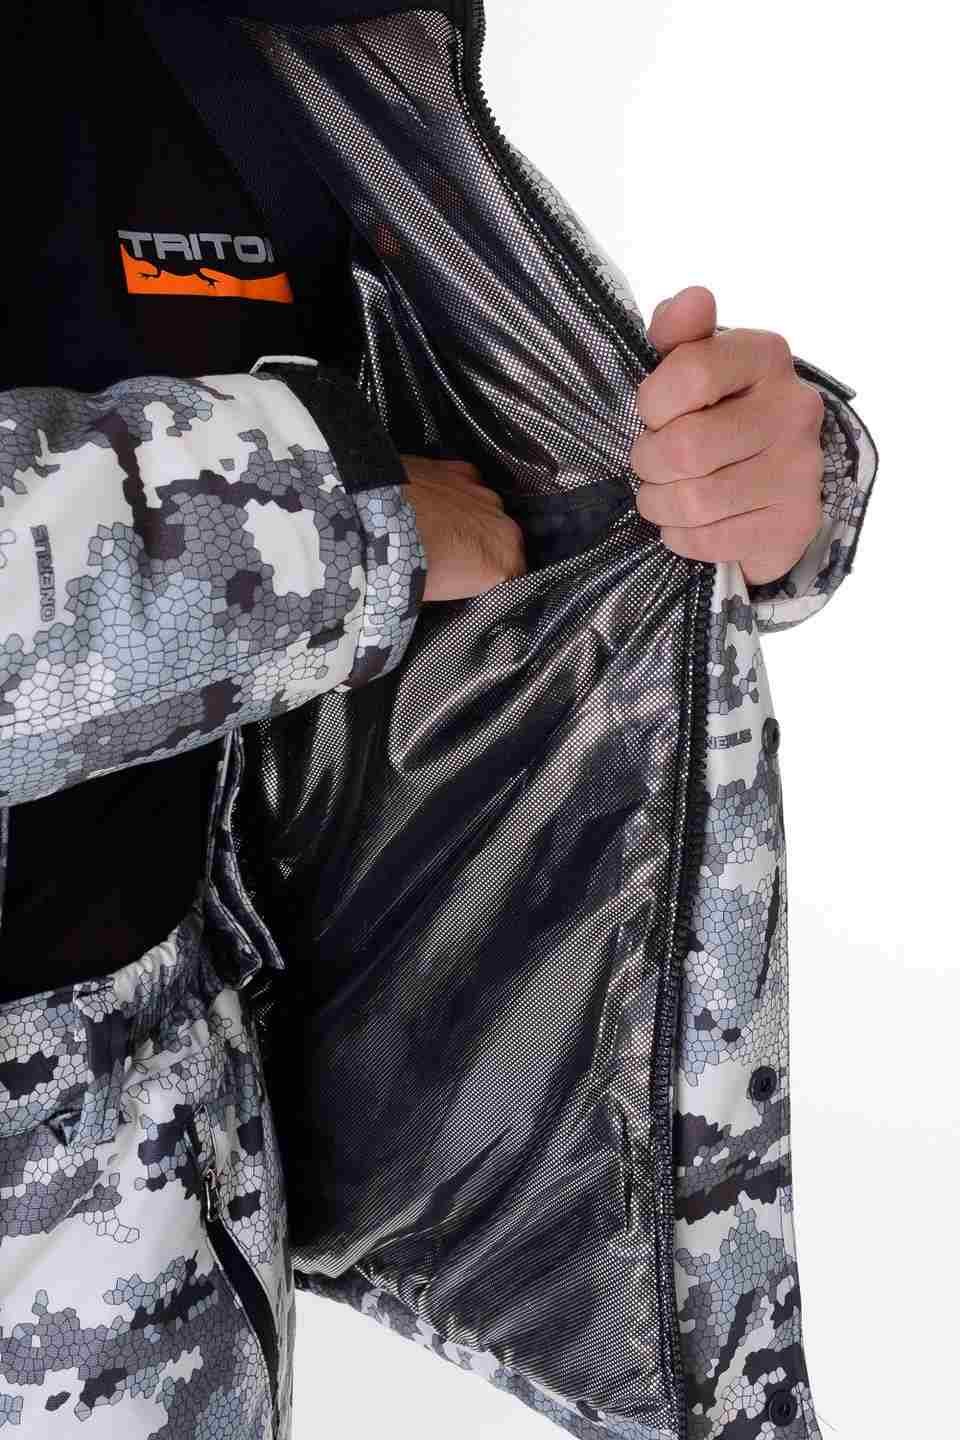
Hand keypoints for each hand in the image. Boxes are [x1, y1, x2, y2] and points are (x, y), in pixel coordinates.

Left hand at [401, 455, 526, 601]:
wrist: (371, 517)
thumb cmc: (403, 565)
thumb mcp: (436, 595)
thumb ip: (460, 588)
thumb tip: (454, 585)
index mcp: (504, 563)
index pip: (513, 580)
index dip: (493, 585)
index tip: (474, 589)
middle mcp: (504, 526)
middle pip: (505, 545)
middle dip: (485, 553)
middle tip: (454, 565)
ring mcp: (484, 494)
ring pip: (489, 514)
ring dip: (471, 523)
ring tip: (439, 532)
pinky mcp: (461, 469)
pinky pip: (469, 488)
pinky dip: (456, 496)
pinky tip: (433, 505)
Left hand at [631, 286, 825, 585]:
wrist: (771, 481)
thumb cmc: (718, 413)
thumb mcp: (694, 364)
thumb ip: (680, 332)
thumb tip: (690, 300)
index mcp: (766, 356)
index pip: (692, 372)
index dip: (653, 403)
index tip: (652, 414)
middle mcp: (794, 408)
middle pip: (687, 447)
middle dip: (649, 461)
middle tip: (650, 463)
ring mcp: (801, 469)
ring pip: (695, 499)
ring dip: (660, 503)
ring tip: (662, 494)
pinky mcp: (796, 522)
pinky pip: (710, 540)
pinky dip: (682, 536)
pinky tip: (687, 522)